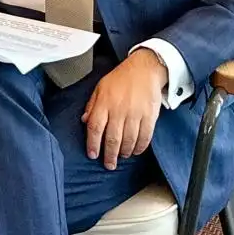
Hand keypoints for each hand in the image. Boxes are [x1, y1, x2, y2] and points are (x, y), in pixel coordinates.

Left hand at [81, 50, 167, 169]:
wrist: (144, 69)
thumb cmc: (120, 79)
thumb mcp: (100, 88)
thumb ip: (91, 106)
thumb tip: (84, 122)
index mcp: (104, 103)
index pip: (95, 127)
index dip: (92, 144)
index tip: (92, 154)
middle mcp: (119, 110)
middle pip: (112, 138)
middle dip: (109, 155)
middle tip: (108, 165)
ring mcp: (135, 114)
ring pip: (129, 140)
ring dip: (124, 152)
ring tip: (121, 157)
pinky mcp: (150, 116)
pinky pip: (145, 136)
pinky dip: (140, 147)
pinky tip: (136, 151)